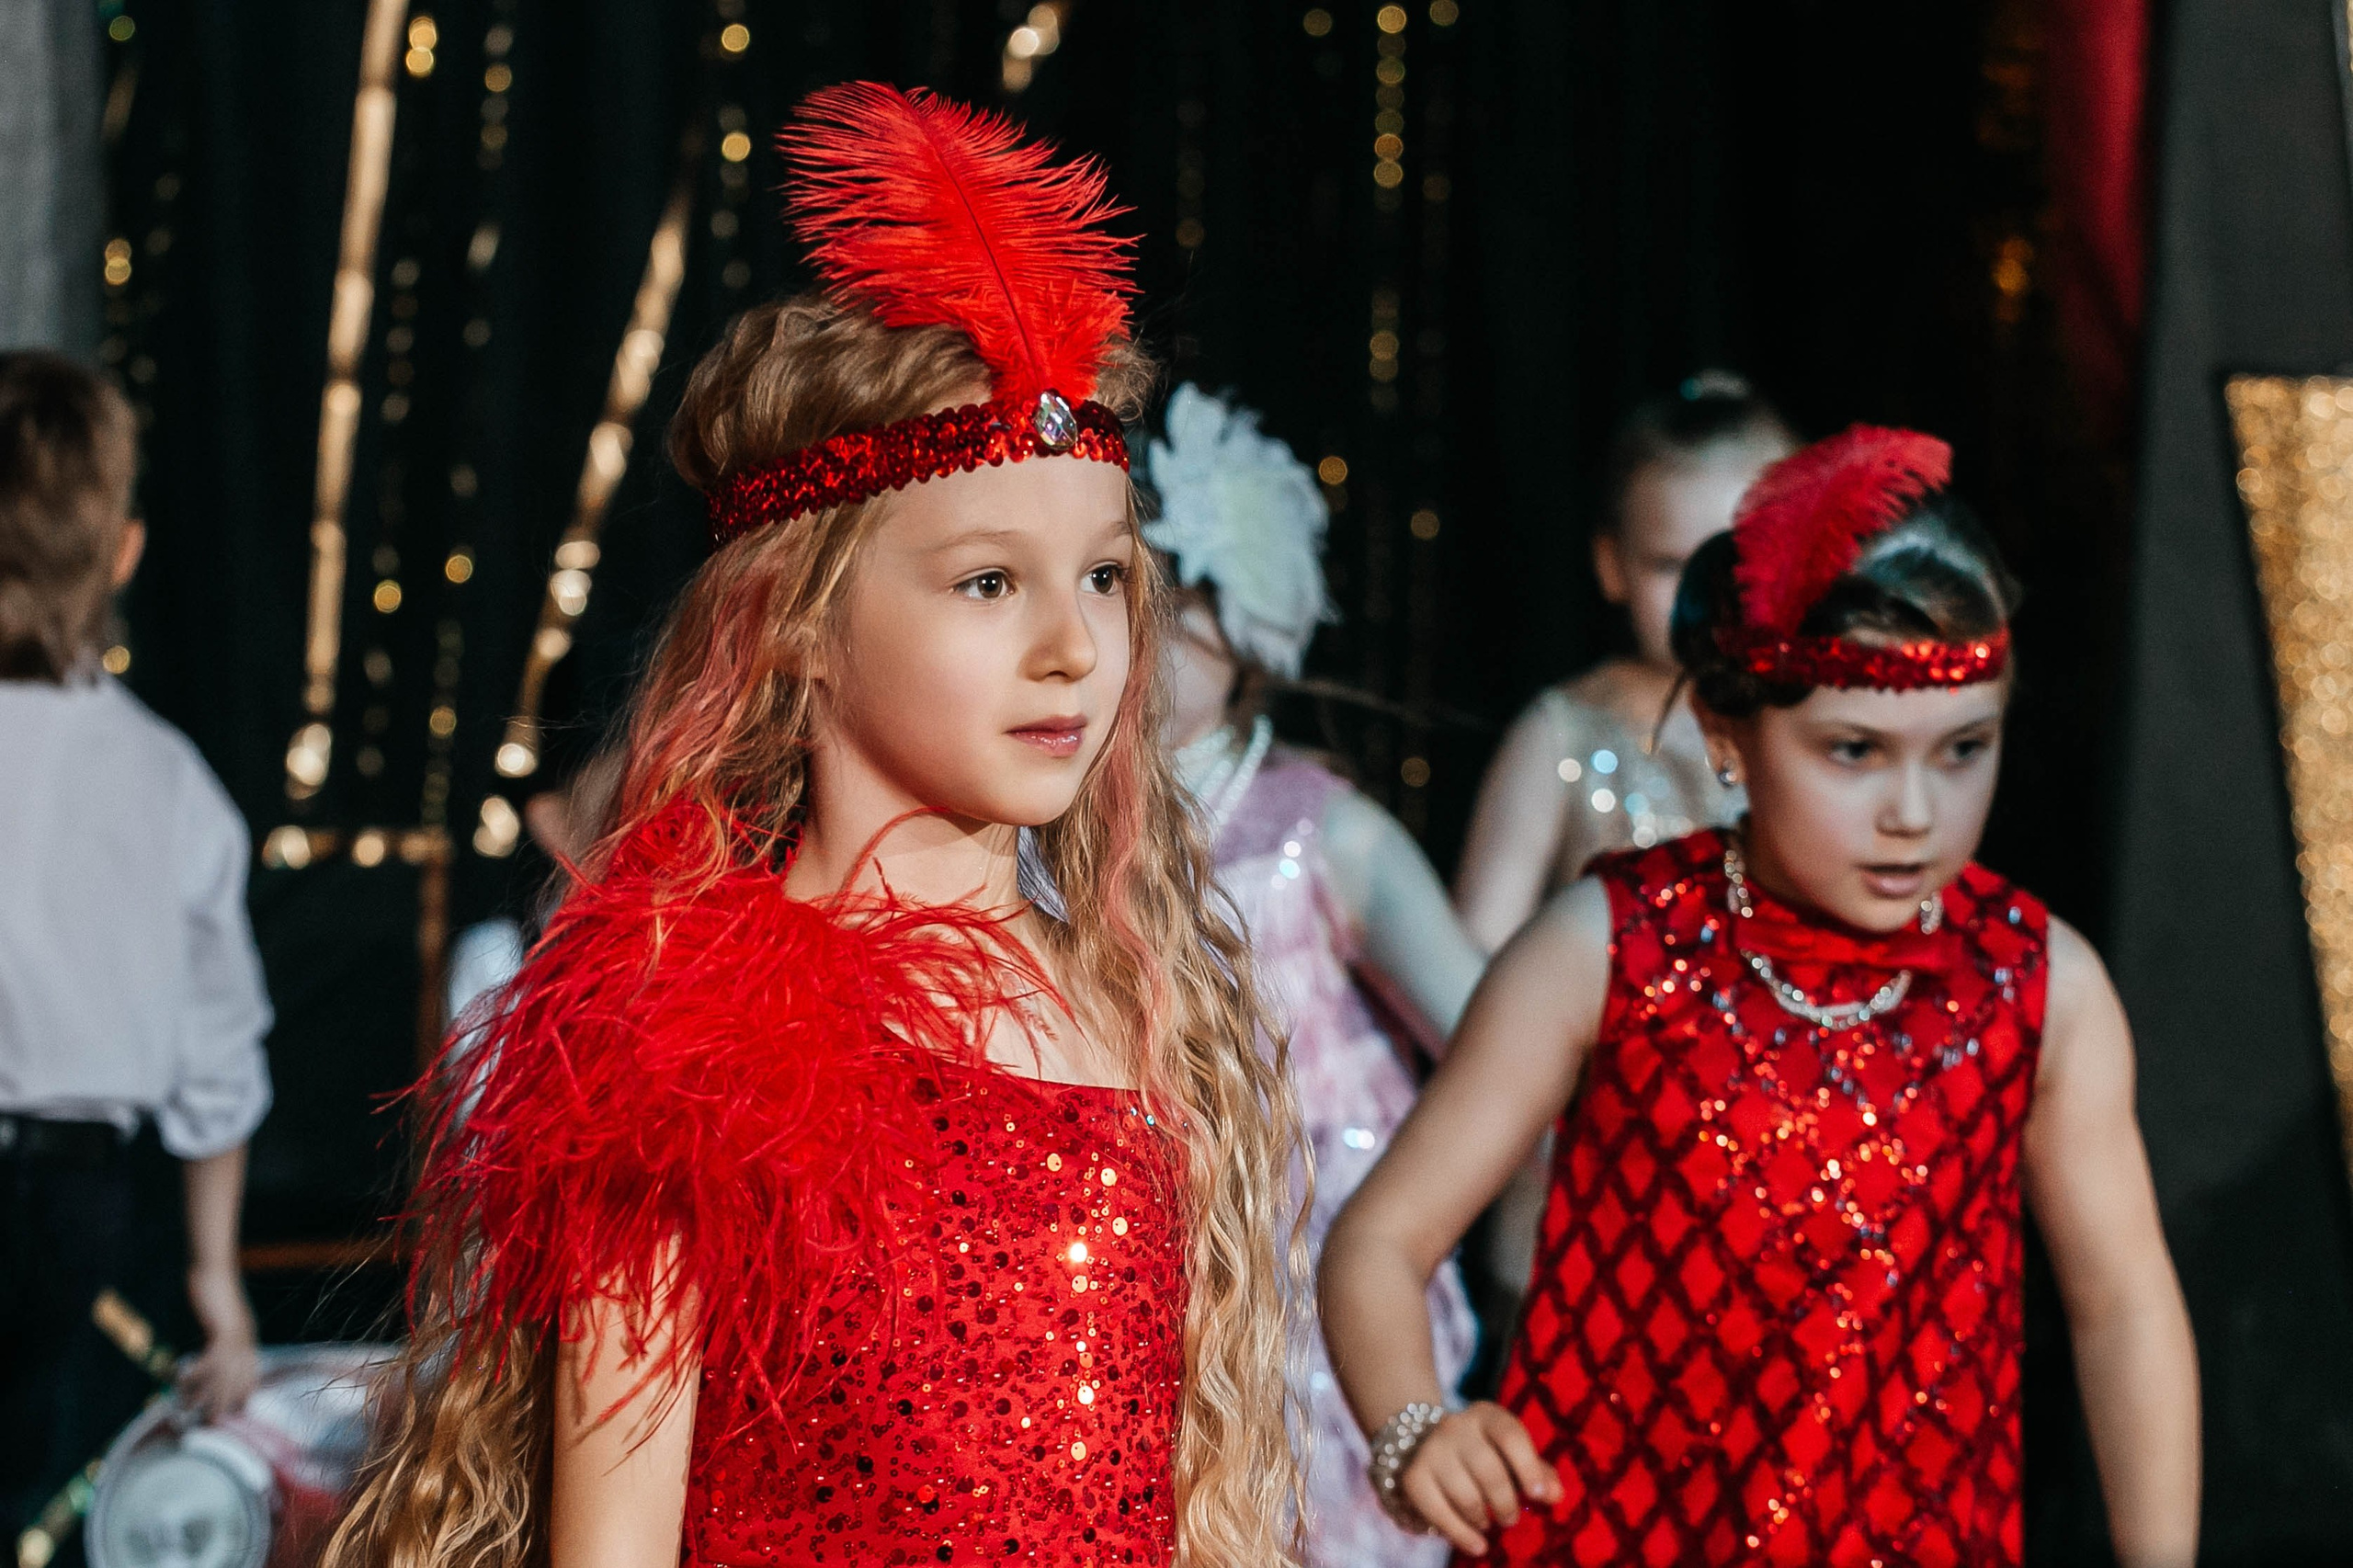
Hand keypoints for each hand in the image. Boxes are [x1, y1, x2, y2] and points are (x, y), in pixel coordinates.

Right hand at [179, 1264, 259, 1418]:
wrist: (214, 1270)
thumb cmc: (211, 1293)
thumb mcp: (217, 1320)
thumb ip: (216, 1339)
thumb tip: (206, 1354)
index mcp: (247, 1340)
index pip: (250, 1375)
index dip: (242, 1395)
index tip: (233, 1412)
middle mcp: (246, 1342)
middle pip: (238, 1382)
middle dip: (222, 1405)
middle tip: (205, 1423)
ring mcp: (237, 1338)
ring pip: (224, 1378)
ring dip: (204, 1397)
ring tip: (188, 1411)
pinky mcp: (223, 1332)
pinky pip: (211, 1364)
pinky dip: (195, 1376)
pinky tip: (179, 1382)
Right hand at [1397, 1402, 1560, 1555]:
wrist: (1428, 1443)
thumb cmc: (1485, 1452)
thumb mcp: (1512, 1453)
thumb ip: (1538, 1472)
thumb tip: (1555, 1495)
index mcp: (1486, 1415)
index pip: (1510, 1435)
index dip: (1527, 1466)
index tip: (1538, 1495)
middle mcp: (1455, 1427)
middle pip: (1489, 1470)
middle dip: (1506, 1502)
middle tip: (1511, 1518)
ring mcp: (1431, 1451)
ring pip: (1466, 1496)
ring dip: (1483, 1518)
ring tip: (1488, 1523)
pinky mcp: (1414, 1477)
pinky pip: (1438, 1512)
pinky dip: (1460, 1534)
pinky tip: (1477, 1545)